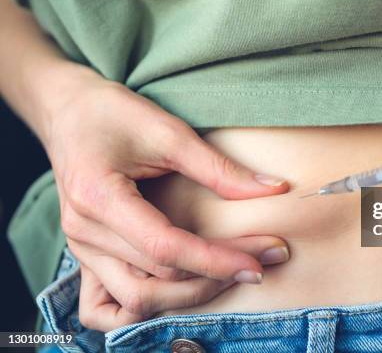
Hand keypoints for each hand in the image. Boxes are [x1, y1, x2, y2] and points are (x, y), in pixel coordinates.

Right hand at [42, 69, 290, 322]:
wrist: (69, 112)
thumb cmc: (115, 114)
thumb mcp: (169, 131)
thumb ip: (220, 168)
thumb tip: (275, 189)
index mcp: (99, 198)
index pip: (165, 248)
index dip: (216, 260)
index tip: (260, 260)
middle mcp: (84, 233)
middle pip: (155, 282)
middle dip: (214, 277)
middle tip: (260, 262)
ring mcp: (81, 248)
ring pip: (136, 300)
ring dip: (188, 295)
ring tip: (230, 273)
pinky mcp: (87, 254)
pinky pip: (109, 303)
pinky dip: (148, 306)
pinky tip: (180, 291)